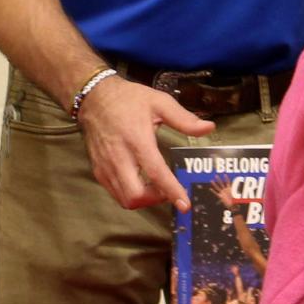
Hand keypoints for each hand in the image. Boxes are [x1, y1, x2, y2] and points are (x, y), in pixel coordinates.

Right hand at [77, 77, 212, 210]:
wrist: (94, 98)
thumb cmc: (128, 99)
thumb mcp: (159, 102)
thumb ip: (184, 119)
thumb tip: (209, 128)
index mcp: (137, 140)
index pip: (155, 173)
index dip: (171, 191)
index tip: (185, 205)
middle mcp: (119, 157)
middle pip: (135, 195)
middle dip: (155, 200)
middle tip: (168, 191)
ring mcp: (106, 166)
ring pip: (124, 199)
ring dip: (144, 200)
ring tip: (157, 188)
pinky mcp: (98, 171)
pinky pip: (115, 193)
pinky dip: (130, 195)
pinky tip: (141, 183)